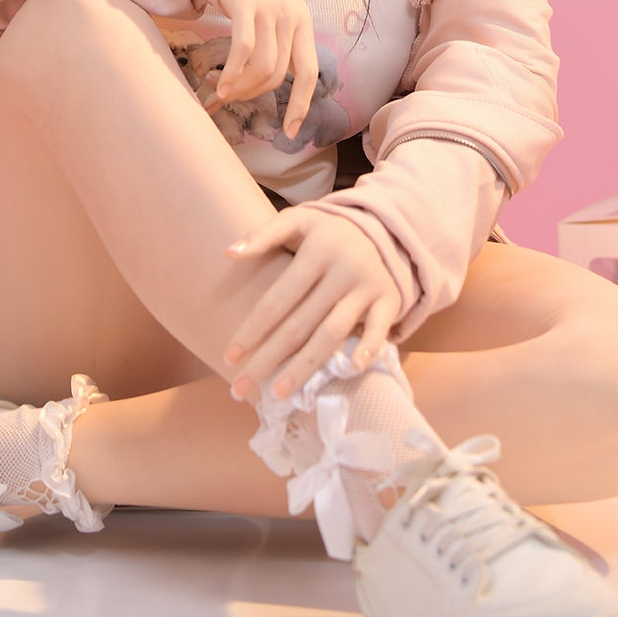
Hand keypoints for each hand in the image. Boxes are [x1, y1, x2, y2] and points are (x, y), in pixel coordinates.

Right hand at [212, 0, 318, 140]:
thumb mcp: (277, 17)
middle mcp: (291, 17)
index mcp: (303, 24)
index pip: (310, 73)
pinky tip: (218, 86)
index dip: (301, 105)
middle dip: (252, 94)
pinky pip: (243, 48)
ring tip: (220, 92)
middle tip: (230, 99)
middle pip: (277, 73)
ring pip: (261, 65)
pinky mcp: (245, 3)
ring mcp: (269, 9)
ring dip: (239, 87)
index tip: (290, 132)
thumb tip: (269, 88)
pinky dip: (232, 72)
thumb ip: (280, 46)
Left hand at [221, 207, 403, 404]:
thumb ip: (264, 234)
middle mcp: (342, 270)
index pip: (277, 299)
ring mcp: (367, 287)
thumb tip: (228, 253)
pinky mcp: (389, 300)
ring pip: (332, 334)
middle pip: (299, 324)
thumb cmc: (328, 232)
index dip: (252, 329)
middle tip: (239, 390)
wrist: (383, 228)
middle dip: (267, 360)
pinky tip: (352, 369)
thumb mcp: (298, 222)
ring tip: (277, 394)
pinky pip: (379, 328)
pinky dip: (369, 348)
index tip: (228, 358)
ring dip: (304, 367)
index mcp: (316, 251)